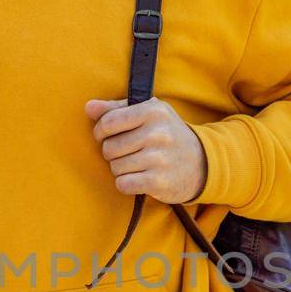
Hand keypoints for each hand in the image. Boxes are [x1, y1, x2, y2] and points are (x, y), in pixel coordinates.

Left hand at [85, 97, 207, 204]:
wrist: (202, 163)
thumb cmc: (166, 135)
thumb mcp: (148, 114)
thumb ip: (116, 109)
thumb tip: (88, 108)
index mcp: (153, 110)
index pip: (108, 122)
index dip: (101, 132)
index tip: (108, 136)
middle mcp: (157, 132)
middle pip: (109, 148)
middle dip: (113, 154)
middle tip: (129, 153)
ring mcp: (159, 158)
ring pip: (115, 168)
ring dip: (121, 170)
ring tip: (138, 165)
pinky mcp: (159, 181)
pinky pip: (123, 184)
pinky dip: (126, 184)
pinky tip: (139, 178)